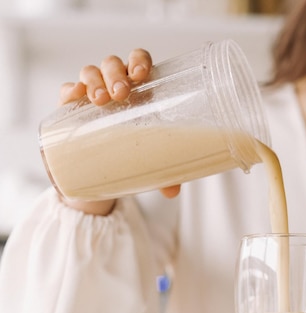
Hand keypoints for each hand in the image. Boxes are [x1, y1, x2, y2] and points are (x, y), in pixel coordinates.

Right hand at [57, 49, 179, 212]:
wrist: (101, 170)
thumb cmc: (133, 151)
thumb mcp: (151, 159)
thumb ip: (166, 172)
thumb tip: (173, 192)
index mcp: (140, 89)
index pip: (138, 61)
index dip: (138, 60)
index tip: (141, 74)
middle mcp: (114, 85)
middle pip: (113, 64)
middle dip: (115, 73)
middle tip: (121, 93)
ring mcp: (92, 94)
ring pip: (89, 72)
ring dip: (94, 81)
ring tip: (101, 100)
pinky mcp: (71, 108)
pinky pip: (67, 91)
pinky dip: (70, 90)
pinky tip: (74, 96)